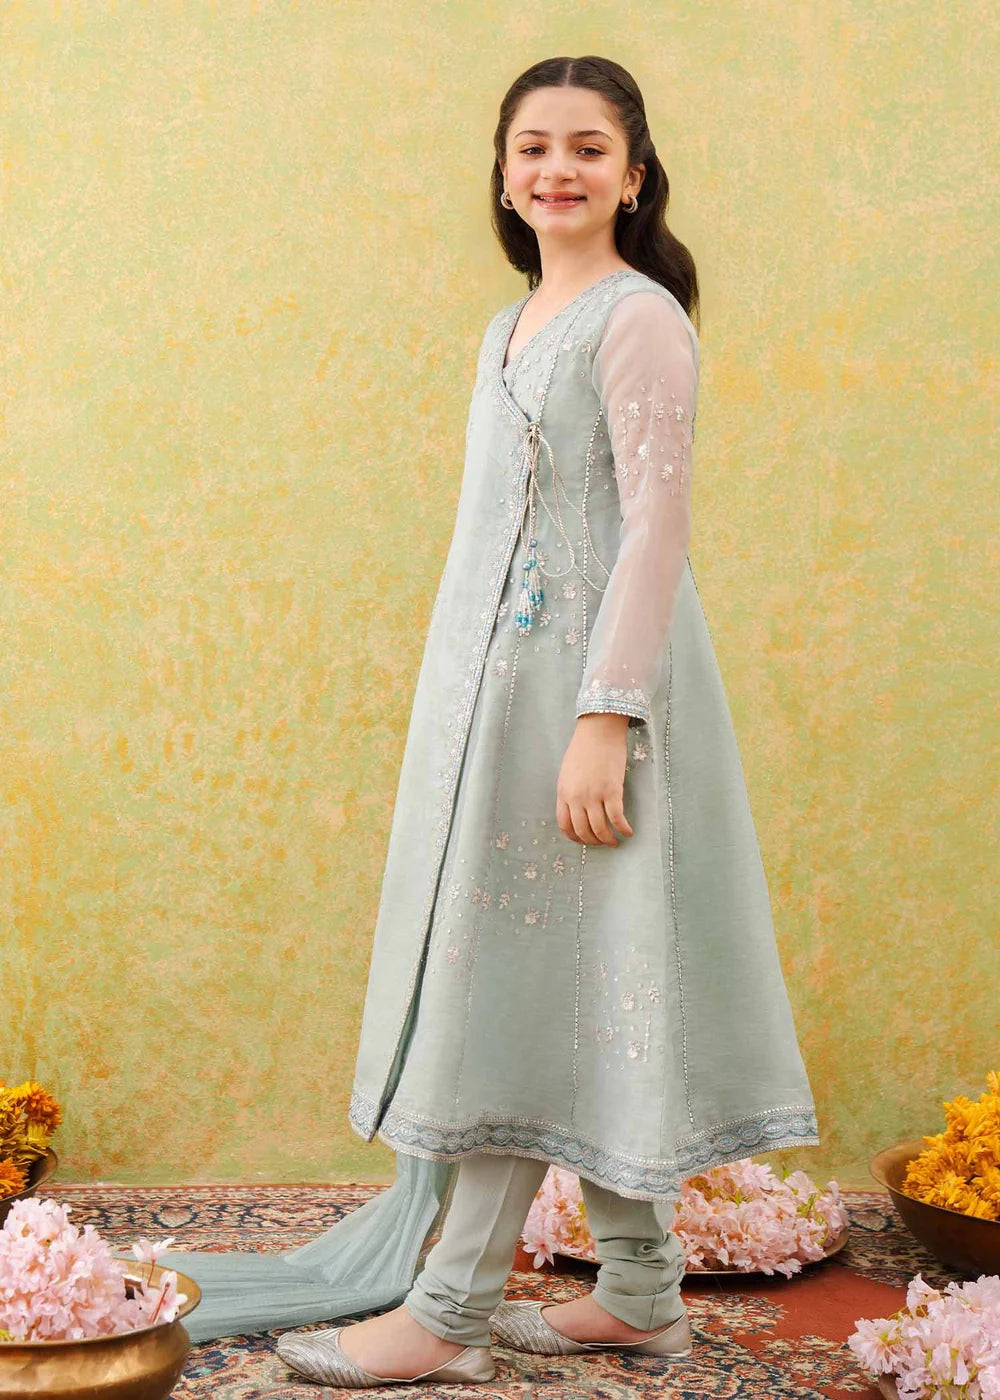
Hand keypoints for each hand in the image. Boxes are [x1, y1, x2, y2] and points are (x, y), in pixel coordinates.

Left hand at [556, 713, 634, 845]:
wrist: (598, 731)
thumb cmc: (583, 748)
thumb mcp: (567, 772)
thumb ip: (569, 792)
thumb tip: (576, 810)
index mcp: (563, 793)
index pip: (565, 825)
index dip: (575, 837)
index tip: (584, 840)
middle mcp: (576, 797)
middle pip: (583, 831)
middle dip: (593, 842)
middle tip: (602, 843)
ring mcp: (594, 795)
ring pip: (600, 829)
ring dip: (608, 840)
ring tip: (615, 842)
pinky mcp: (612, 791)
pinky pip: (617, 818)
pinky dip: (623, 828)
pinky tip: (628, 831)